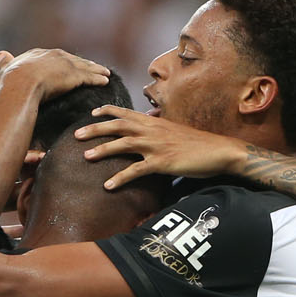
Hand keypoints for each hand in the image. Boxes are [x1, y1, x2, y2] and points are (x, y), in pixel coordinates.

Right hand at [0, 47, 111, 100]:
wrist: (21, 85)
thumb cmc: (11, 82)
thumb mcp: (5, 69)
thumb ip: (5, 62)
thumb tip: (0, 54)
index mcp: (38, 54)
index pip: (54, 56)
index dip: (62, 61)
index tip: (68, 64)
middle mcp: (54, 55)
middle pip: (72, 59)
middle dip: (83, 63)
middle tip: (93, 67)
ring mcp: (65, 64)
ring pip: (84, 66)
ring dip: (96, 69)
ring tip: (105, 73)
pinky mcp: (75, 76)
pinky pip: (90, 77)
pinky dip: (98, 78)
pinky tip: (106, 81)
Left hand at [73, 105, 246, 189]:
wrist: (219, 150)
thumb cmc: (198, 143)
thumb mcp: (175, 131)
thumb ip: (159, 128)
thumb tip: (150, 124)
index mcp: (155, 122)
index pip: (126, 112)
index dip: (108, 111)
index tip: (93, 112)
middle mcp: (153, 130)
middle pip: (118, 126)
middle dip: (95, 129)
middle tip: (76, 134)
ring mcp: (157, 146)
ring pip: (123, 144)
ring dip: (102, 150)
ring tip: (85, 156)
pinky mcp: (163, 163)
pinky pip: (136, 170)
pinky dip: (120, 178)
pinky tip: (108, 185)